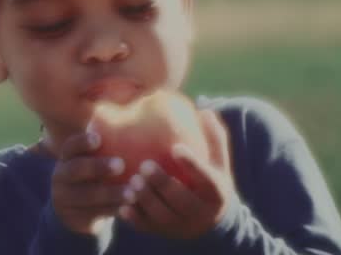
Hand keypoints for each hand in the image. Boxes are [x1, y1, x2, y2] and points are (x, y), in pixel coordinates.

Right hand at [51, 132, 134, 234]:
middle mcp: (61, 176)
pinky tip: (130, 208)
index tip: (99, 139)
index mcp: (67, 158)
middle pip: (75, 170)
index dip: (82, 142)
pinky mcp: (74, 218)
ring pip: (86, 195)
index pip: (70, 146)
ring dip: (110, 194)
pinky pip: (94, 214)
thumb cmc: (94, 177)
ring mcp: (65, 199)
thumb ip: (107, 146)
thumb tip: (132, 116)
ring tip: (132, 193)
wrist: (76, 212)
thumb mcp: (93, 161)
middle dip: (97, 166)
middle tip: (121, 164)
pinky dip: (112, 211)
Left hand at [118, 109, 236, 238]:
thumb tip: (203, 106)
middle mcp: (201, 213)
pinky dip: (135, 218)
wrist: (209, 221)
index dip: (192, 164)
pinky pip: (148, 228)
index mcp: (216, 193)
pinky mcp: (165, 234)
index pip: (206, 178)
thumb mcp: (218, 161)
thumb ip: (212, 136)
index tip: (176, 148)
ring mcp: (182, 227)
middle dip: (163, 184)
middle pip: (181, 200)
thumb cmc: (209, 179)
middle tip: (144, 165)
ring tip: (131, 182)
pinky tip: (121, 205)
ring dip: (146, 201)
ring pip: (163, 216)